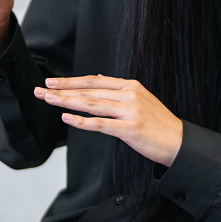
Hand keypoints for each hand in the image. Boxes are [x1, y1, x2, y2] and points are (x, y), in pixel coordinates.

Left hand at [34, 76, 183, 166]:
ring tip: (49, 100)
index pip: (94, 81)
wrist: (179, 142)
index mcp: (130, 86)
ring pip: (91, 104)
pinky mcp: (129, 129)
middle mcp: (129, 95)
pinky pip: (100, 124)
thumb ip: (119, 90)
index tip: (52, 82)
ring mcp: (130, 111)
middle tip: (41, 90)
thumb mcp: (141, 99)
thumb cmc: (159, 124)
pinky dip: (82, 121)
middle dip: (62, 90)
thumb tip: (100, 79)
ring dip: (67, 102)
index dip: (71, 81)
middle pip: (89, 91)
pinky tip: (67, 118)